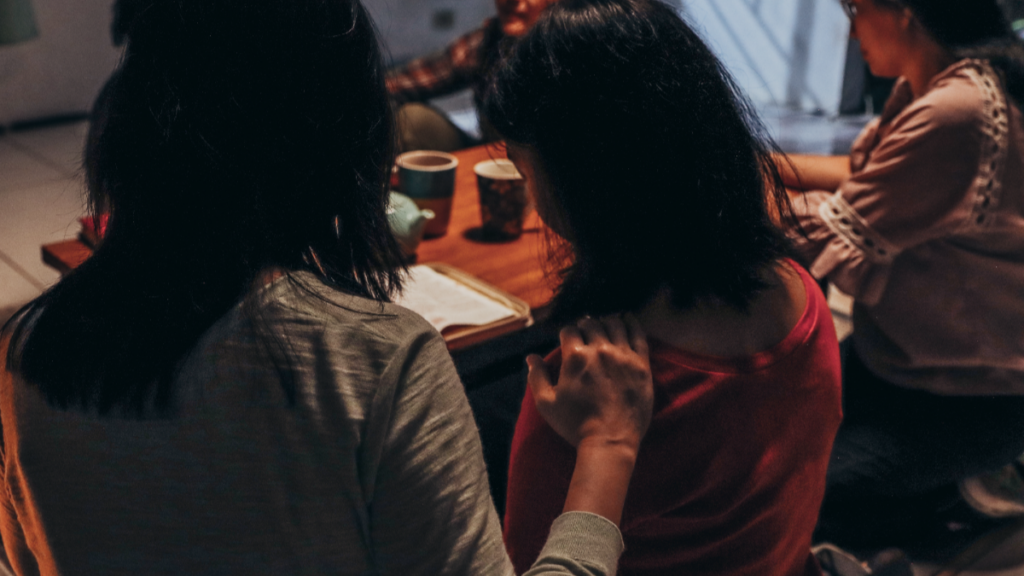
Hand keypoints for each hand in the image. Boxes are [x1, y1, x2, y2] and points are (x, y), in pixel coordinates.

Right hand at [527, 314, 652, 455]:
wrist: (610, 441)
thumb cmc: (575, 425)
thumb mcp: (547, 404)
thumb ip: (537, 377)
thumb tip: (531, 357)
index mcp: (575, 357)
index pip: (569, 330)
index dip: (567, 333)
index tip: (568, 340)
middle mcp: (599, 350)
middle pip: (592, 323)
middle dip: (585, 326)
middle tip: (586, 333)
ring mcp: (623, 355)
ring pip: (614, 324)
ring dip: (606, 322)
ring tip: (604, 327)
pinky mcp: (641, 364)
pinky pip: (638, 334)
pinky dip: (631, 323)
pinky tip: (627, 319)